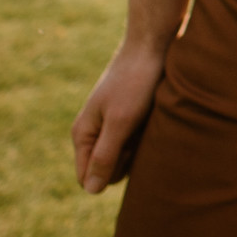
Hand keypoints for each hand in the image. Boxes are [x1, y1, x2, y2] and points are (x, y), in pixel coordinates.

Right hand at [71, 38, 165, 193]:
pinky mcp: (129, 118)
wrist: (152, 45)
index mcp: (82, 133)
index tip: (127, 150)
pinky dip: (146, 137)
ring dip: (138, 150)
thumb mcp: (121, 121)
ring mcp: (111, 125)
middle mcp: (93, 132)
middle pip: (107, 170)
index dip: (108, 175)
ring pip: (124, 157)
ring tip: (147, 123)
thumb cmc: (136, 82)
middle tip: (139, 133)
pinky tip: (154, 120)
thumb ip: (104, 155)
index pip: (87, 178)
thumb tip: (90, 191)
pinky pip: (136, 142)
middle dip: (125, 162)